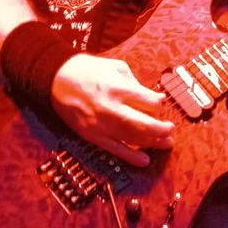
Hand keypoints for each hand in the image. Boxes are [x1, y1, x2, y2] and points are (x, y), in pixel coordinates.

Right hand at [50, 53, 174, 166]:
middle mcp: (111, 109)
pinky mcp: (92, 135)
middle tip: (171, 130)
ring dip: (153, 143)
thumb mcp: (114, 66)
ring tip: (166, 144)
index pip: (150, 102)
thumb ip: (134, 82)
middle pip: (145, 125)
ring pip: (133, 139)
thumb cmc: (87, 70)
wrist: (56, 79)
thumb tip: (149, 97)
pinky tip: (145, 160)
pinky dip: (131, 156)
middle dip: (162, 129)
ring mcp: (101, 125)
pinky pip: (115, 150)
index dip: (159, 104)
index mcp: (118, 88)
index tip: (160, 103)